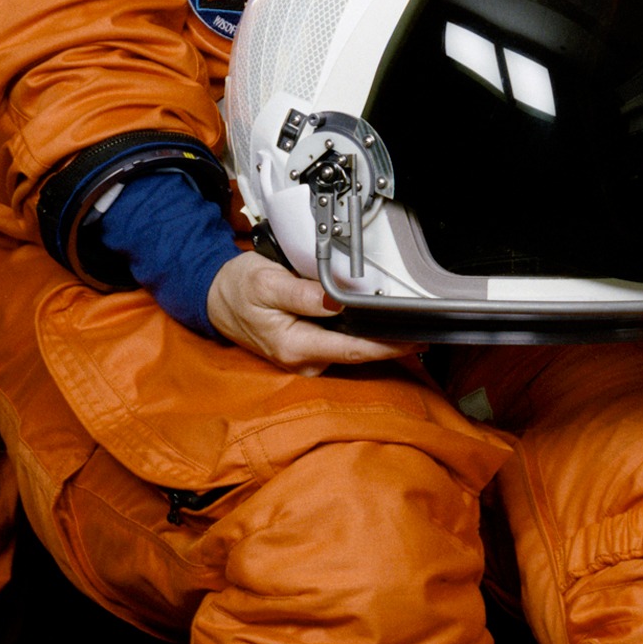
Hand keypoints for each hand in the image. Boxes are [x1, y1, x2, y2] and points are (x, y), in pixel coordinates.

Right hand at [206, 250, 416, 366]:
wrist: (216, 298)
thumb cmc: (240, 288)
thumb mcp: (266, 282)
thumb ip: (302, 294)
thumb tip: (337, 301)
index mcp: (295, 346)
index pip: (353, 351)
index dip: (388, 347)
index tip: (416, 340)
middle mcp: (303, 360)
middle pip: (359, 354)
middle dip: (391, 342)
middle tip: (426, 326)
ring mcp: (306, 359)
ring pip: (352, 350)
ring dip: (378, 338)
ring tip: (408, 320)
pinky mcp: (309, 351)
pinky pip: (342, 345)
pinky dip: (361, 334)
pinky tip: (379, 322)